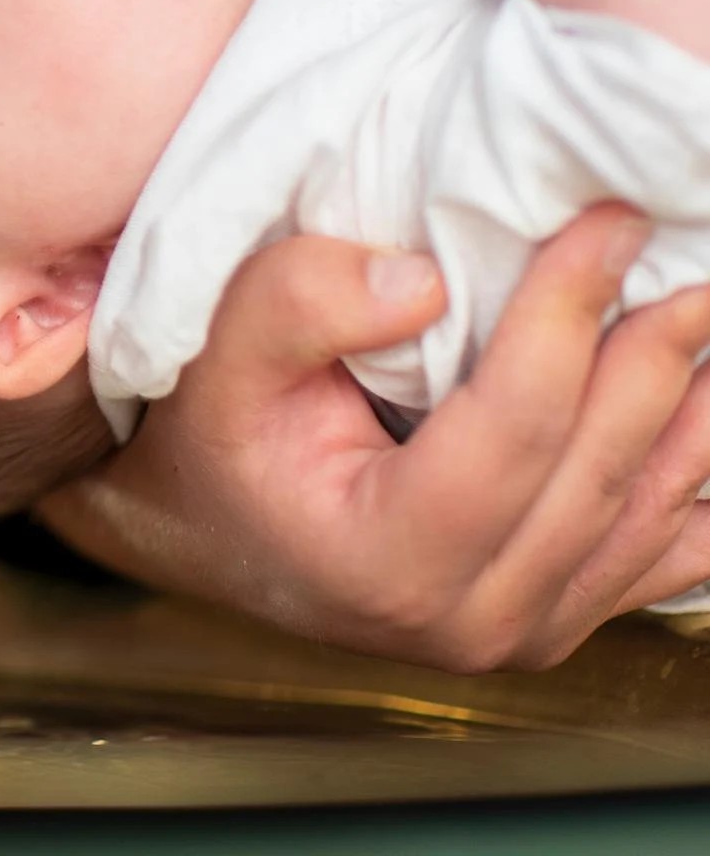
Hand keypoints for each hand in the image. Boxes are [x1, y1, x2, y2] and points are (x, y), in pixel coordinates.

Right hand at [37, 205, 709, 671]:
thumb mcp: (210, 354)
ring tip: (709, 317)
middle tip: (689, 259)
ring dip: (695, 411)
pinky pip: (659, 558)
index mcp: (384, 561)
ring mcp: (521, 636)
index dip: (565, 316)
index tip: (604, 224)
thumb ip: (294, 303)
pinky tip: (706, 409)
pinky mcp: (553, 624)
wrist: (201, 530)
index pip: (511, 428)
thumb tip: (421, 283)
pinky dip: (696, 479)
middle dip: (652, 354)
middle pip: (595, 469)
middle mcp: (466, 621)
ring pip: (647, 514)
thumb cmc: (207, 438)